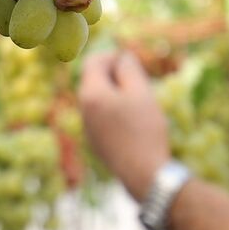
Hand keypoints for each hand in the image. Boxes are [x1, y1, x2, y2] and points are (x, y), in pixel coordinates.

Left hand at [77, 50, 170, 200]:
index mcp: (91, 94)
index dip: (112, 56)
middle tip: (139, 79)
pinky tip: (134, 121)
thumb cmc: (144, 129)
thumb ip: (129, 69)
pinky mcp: (96, 143)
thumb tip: (122, 57)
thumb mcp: (141, 93)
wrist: (144, 173)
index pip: (93, 62)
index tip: (132, 60)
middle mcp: (84, 110)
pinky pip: (101, 117)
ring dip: (115, 93)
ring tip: (139, 101)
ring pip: (98, 100)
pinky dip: (114, 111)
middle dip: (114, 75)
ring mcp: (88, 128)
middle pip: (93, 80)